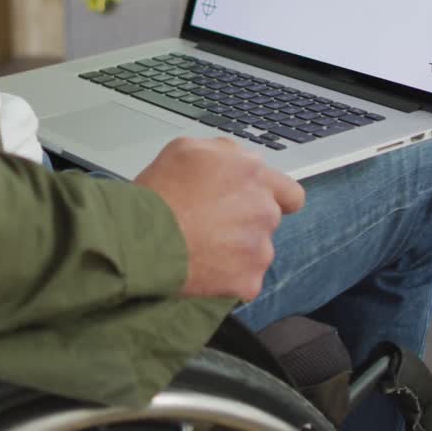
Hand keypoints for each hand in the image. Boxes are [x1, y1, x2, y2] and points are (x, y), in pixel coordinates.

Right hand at [135, 137, 304, 301]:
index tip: (256, 206)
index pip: (290, 193)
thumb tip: (238, 159)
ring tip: (202, 247)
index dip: (276, 199)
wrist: (141, 239)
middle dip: (246, 223)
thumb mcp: (186, 149)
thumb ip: (224, 151)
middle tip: (212, 225)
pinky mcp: (248, 281)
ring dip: (237, 251)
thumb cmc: (159, 193)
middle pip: (268, 221)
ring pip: (257, 252)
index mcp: (254, 176)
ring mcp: (259, 250)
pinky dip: (228, 279)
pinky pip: (244, 281)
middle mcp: (264, 211)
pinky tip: (203, 268)